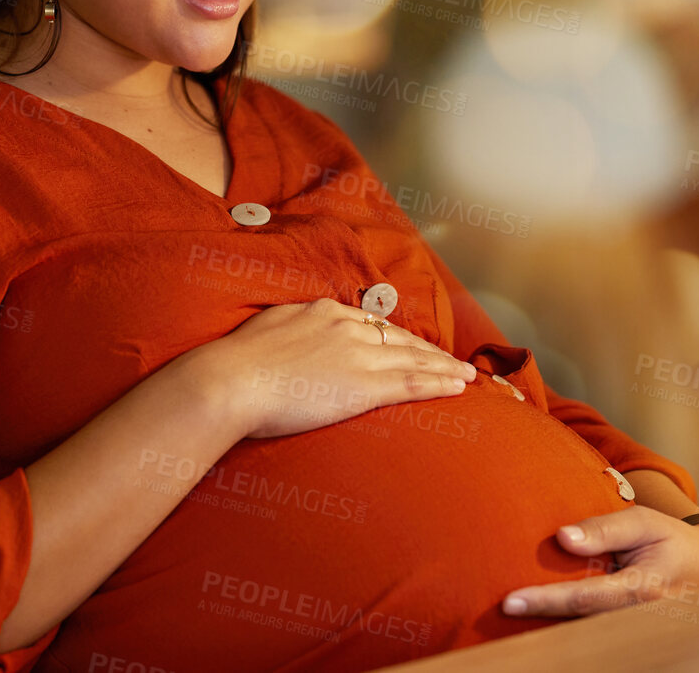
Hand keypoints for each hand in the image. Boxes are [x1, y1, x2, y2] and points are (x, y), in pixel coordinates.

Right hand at [182, 297, 478, 438]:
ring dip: (444, 368)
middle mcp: (348, 327)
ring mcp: (359, 355)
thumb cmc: (237, 363)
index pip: (372, 324)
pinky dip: (439, 384)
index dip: (397, 338)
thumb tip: (293, 336)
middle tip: (453, 361)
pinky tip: (458, 387)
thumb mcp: (268, 329)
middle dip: (430, 352)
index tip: (413, 346)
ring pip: (414, 360)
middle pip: (400, 339)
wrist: (231, 380)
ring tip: (467, 376)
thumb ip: (291, 330)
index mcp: (324, 312)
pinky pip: (412, 383)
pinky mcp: (364, 385)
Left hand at [499, 505, 698, 617]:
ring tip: (511, 619)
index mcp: (641, 589)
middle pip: (579, 625)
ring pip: (585, 634)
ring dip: (550, 628)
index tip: (510, 601)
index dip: (545, 600)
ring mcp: (634, 631)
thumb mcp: (643, 522)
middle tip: (500, 613)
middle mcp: (636, 618)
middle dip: (540, 622)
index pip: (584, 598)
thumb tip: (561, 538)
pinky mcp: (629, 635)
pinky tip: (540, 622)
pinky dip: (567, 628)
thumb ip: (603, 529)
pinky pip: (594, 634)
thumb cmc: (670, 539)